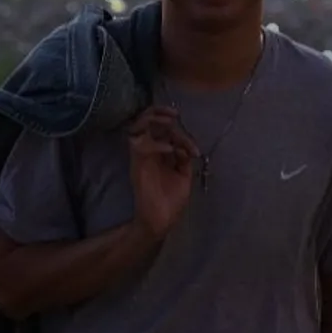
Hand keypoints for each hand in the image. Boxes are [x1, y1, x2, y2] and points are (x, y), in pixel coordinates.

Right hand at [128, 106, 199, 240]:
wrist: (162, 221)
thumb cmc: (171, 199)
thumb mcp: (183, 174)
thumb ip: (184, 157)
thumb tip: (184, 145)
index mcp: (159, 152)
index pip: (165, 130)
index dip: (180, 132)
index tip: (194, 149)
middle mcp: (149, 150)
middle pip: (146, 120)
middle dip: (159, 112)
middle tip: (174, 114)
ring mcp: (142, 156)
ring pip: (137, 126)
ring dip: (153, 119)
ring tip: (169, 122)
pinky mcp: (138, 165)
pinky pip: (141, 146)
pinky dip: (157, 144)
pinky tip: (171, 150)